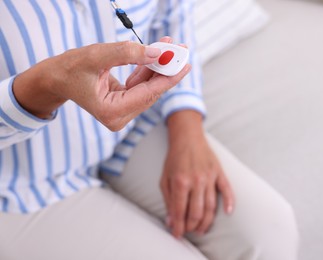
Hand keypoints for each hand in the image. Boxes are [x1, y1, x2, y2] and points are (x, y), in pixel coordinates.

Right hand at [13, 40, 190, 130]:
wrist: (56, 78)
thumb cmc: (70, 69)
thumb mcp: (97, 56)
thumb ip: (127, 54)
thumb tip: (157, 52)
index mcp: (111, 111)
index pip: (148, 93)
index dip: (168, 77)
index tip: (185, 64)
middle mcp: (119, 117)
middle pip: (151, 91)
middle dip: (166, 69)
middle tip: (181, 49)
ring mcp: (121, 112)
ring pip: (148, 87)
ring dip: (158, 66)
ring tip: (170, 46)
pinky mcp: (123, 103)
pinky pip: (141, 85)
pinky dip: (148, 69)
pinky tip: (156, 53)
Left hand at [160, 111, 234, 237]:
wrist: (188, 137)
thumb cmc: (174, 159)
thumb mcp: (165, 178)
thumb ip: (168, 200)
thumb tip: (170, 221)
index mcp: (180, 181)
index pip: (179, 211)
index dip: (178, 226)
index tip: (177, 234)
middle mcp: (196, 180)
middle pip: (196, 212)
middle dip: (192, 226)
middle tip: (189, 232)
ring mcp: (210, 177)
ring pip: (211, 206)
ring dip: (206, 221)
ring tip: (201, 230)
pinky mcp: (219, 172)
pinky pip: (227, 189)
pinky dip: (229, 202)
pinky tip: (228, 212)